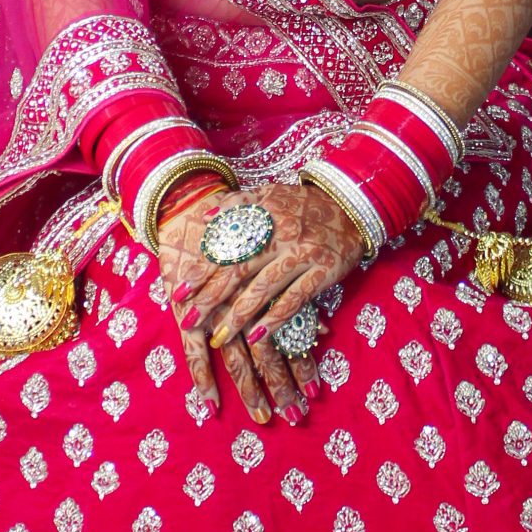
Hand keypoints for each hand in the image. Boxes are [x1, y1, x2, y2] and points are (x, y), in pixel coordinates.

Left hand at [166, 180, 368, 427]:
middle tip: (190, 322)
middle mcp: (280, 234)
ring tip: (218, 337)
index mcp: (262, 215)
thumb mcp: (270, 194)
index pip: (224, 247)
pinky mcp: (323, 271)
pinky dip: (274, 318)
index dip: (201, 271)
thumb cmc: (304, 205)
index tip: (180, 292)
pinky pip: (295, 299)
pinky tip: (256, 336)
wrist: (352, 206)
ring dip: (238, 316)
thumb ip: (237, 205)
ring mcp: (302, 253)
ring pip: (263, 289)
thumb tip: (203, 216)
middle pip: (238, 271)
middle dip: (211, 299)